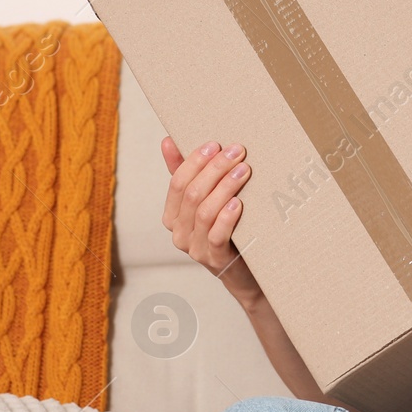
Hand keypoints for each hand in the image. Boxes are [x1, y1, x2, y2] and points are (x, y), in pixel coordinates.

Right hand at [161, 136, 262, 303]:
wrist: (244, 270)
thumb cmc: (223, 228)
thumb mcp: (204, 199)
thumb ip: (184, 172)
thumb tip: (167, 141)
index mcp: (172, 215)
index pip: (177, 183)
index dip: (195, 161)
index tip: (215, 144)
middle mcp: (178, 232)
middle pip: (192, 194)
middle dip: (215, 169)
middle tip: (237, 152)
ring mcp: (194, 248)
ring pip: (204, 212)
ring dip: (225, 187)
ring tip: (244, 171)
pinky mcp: (214, 259)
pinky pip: (216, 235)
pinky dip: (227, 217)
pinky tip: (239, 203)